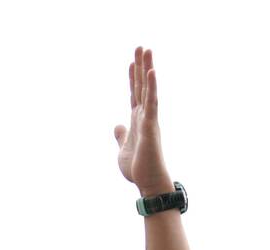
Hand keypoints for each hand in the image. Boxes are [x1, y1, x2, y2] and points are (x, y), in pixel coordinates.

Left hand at [114, 47, 171, 196]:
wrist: (148, 183)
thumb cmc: (139, 168)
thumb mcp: (123, 149)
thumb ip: (121, 136)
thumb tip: (118, 126)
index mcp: (137, 121)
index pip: (134, 94)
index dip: (133, 78)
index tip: (131, 62)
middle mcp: (145, 116)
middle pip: (142, 86)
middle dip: (141, 66)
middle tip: (141, 47)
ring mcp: (149, 119)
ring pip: (148, 89)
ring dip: (147, 69)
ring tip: (146, 50)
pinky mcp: (150, 126)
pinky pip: (151, 102)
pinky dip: (151, 87)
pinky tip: (151, 71)